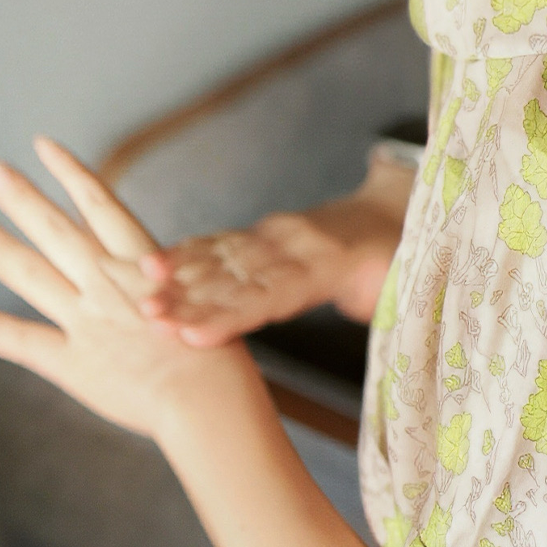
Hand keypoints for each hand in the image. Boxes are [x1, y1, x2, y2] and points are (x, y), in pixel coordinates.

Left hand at [0, 135, 255, 440]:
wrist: (208, 401)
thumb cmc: (215, 358)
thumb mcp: (198, 301)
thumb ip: (166, 284)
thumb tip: (158, 272)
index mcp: (141, 264)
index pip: (100, 205)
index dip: (71, 173)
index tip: (44, 145)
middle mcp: (106, 283)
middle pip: (56, 230)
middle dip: (23, 198)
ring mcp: (85, 321)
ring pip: (30, 274)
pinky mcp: (71, 362)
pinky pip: (22, 340)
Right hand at [138, 155, 414, 342]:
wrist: (392, 212)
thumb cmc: (401, 262)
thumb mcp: (404, 283)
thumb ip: (384, 305)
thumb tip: (375, 328)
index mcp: (330, 261)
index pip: (274, 291)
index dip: (233, 313)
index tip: (196, 333)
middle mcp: (294, 243)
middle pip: (236, 276)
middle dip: (191, 299)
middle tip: (149, 318)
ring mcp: (274, 235)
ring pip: (221, 259)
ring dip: (178, 280)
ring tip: (141, 299)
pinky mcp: (260, 235)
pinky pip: (219, 244)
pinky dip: (184, 255)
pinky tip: (150, 267)